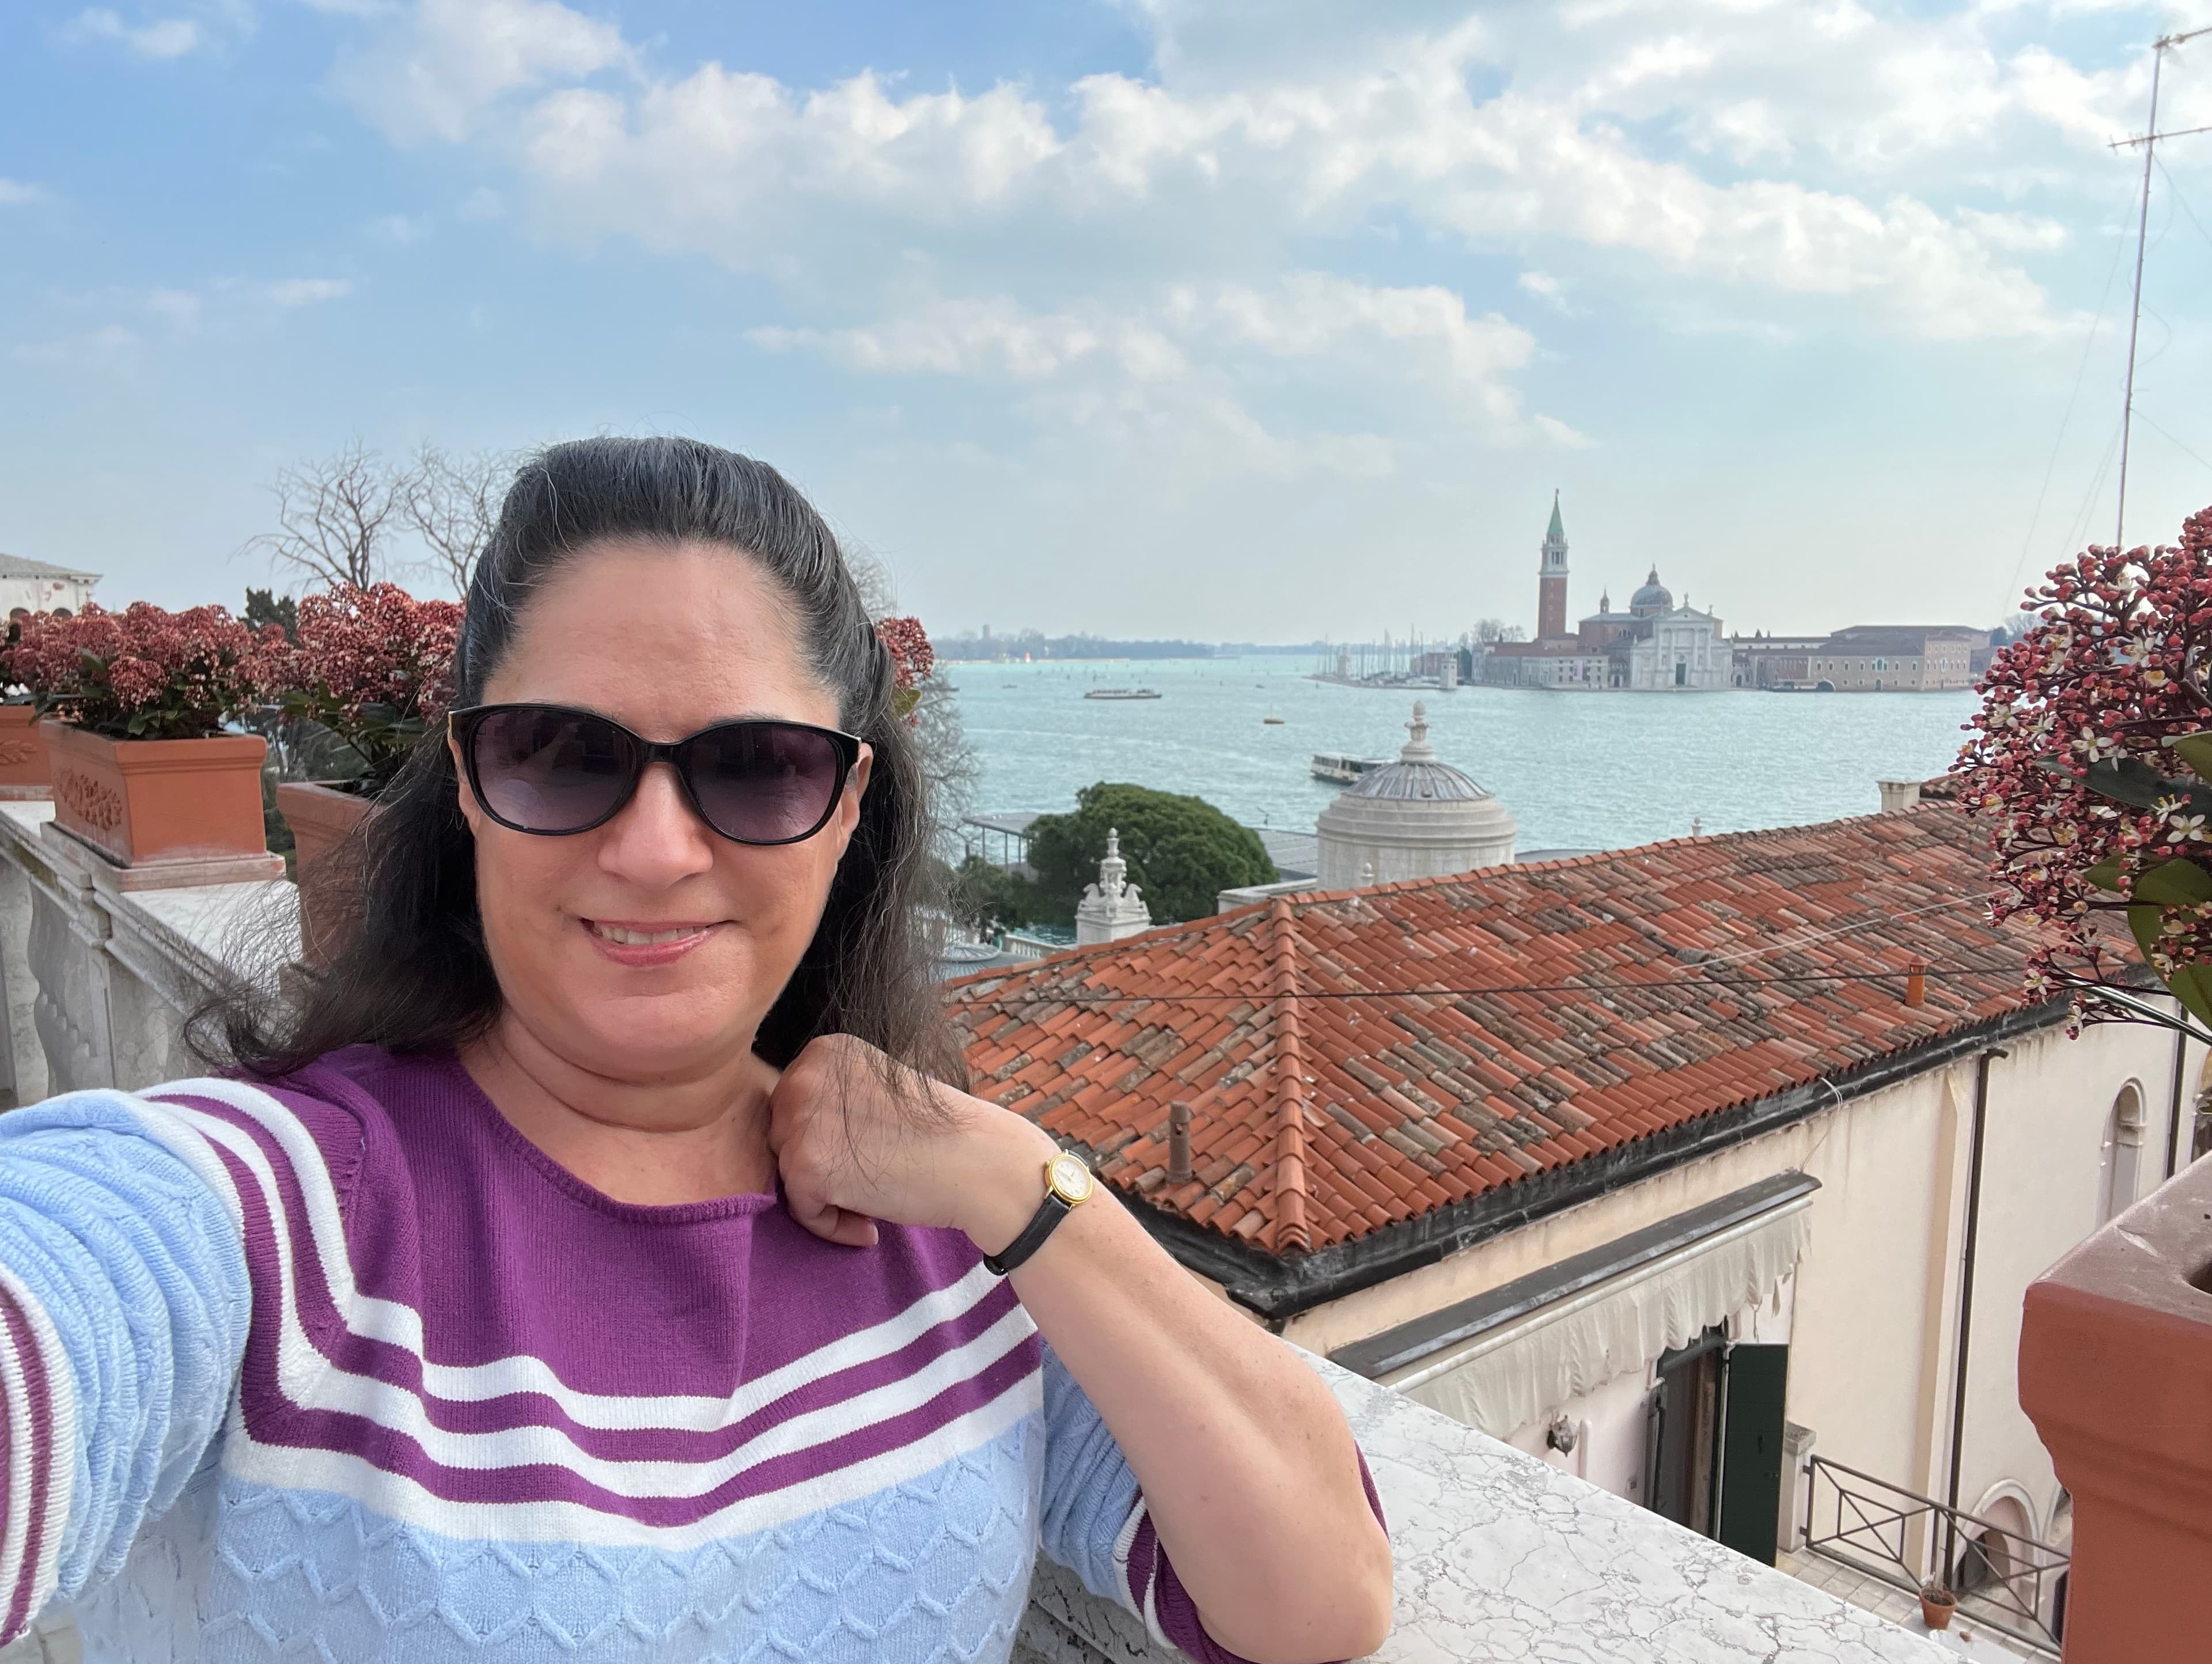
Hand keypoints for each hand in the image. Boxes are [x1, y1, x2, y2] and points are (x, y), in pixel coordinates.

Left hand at [765, 1033, 1058, 1251]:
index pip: (791, 1106)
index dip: (822, 1139)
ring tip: (872, 1204)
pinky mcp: (805, 1166)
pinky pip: (800, 1210)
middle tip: (868, 1180)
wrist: (978, 1162)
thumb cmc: (936, 1133)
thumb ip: (831, 1099)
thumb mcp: (874, 1089)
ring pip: (787, 1175)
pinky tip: (869, 1226)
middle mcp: (804, 1076)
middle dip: (818, 1167)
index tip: (863, 1155)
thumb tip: (785, 1135)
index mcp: (823, 1052)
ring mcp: (802, 1119)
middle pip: (781, 1138)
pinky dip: (831, 1227)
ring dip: (825, 1199)